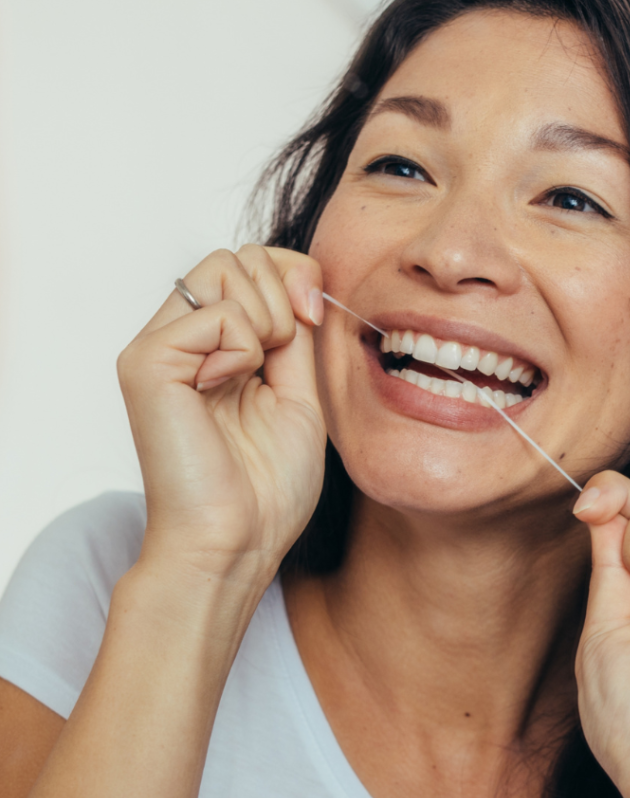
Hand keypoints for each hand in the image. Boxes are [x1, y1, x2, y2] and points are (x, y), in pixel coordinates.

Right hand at [117, 245, 325, 590]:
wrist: (238, 542)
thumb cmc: (266, 486)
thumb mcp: (299, 393)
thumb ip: (295, 335)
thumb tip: (301, 281)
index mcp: (215, 347)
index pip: (250, 264)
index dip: (293, 273)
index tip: (314, 316)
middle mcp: (180, 339)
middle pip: (237, 255)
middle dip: (282, 294)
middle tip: (283, 356)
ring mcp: (159, 348)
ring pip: (223, 267)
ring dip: (266, 320)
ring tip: (253, 376)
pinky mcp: (146, 363)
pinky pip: (216, 312)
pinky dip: (243, 347)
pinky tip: (226, 388)